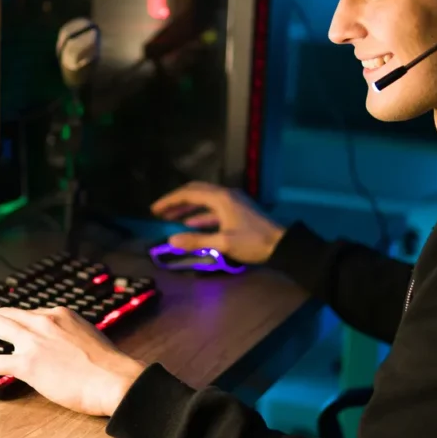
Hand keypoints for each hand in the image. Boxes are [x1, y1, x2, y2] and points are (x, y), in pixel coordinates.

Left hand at [0, 307, 147, 416]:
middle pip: (7, 313)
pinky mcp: (27, 363)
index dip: (15, 322)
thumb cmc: (109, 367)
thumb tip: (60, 348)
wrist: (115, 380)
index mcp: (61, 314)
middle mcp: (45, 321)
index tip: (9, 329)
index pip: (29, 313)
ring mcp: (34, 340)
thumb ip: (70, 337)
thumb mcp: (89, 338)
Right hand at [150, 181, 286, 263]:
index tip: (154, 209)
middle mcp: (225, 195)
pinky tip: (191, 225)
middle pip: (195, 192)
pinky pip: (212, 209)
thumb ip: (196, 241)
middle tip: (159, 211)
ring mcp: (232, 202)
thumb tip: (171, 239)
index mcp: (221, 198)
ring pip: (204, 200)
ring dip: (187, 208)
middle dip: (176, 201)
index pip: (189, 194)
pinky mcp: (237, 211)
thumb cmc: (253, 242)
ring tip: (171, 218)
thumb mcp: (224, 243)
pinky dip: (199, 215)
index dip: (170, 201)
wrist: (282, 245)